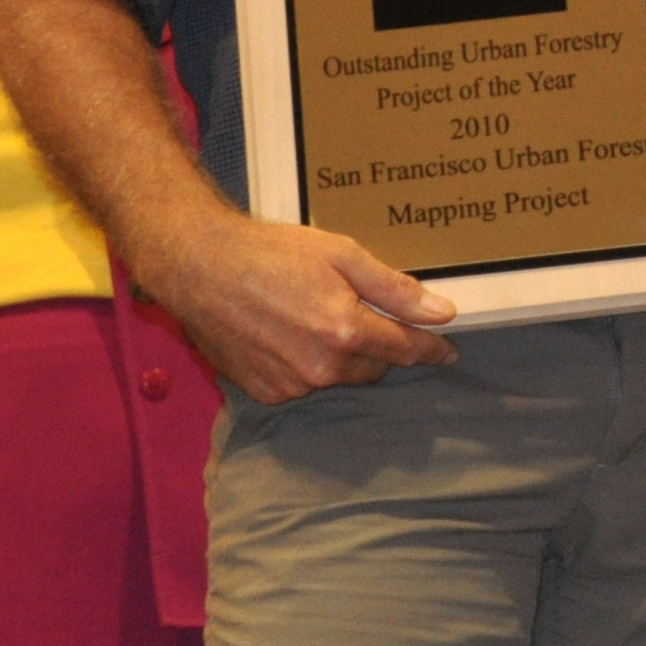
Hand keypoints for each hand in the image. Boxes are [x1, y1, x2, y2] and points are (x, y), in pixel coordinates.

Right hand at [131, 203, 456, 404]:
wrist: (199, 267)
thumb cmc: (270, 253)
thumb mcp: (341, 255)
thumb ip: (395, 289)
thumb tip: (442, 313)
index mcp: (346, 331)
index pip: (406, 350)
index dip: (430, 349)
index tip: (446, 351)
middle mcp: (321, 367)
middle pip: (374, 368)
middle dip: (377, 346)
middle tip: (358, 314)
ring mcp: (291, 384)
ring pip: (338, 377)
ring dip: (340, 357)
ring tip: (312, 317)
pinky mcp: (266, 392)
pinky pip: (304, 385)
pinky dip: (306, 366)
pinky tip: (286, 334)